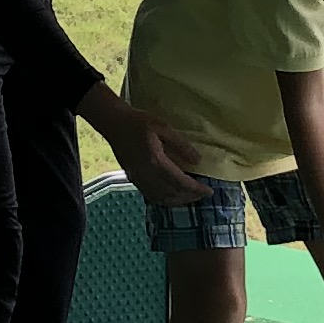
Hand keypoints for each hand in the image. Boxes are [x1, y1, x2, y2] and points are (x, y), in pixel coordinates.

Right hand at [92, 100, 208, 206]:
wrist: (114, 124)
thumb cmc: (139, 122)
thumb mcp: (163, 127)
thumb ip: (181, 145)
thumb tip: (198, 161)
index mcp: (156, 161)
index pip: (180, 182)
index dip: (196, 190)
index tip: (209, 191)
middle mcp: (146, 174)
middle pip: (172, 194)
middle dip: (189, 197)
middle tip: (202, 194)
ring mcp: (138, 179)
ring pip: (161, 198)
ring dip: (178, 200)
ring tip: (190, 197)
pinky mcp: (132, 179)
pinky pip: (151, 196)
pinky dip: (164, 199)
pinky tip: (172, 195)